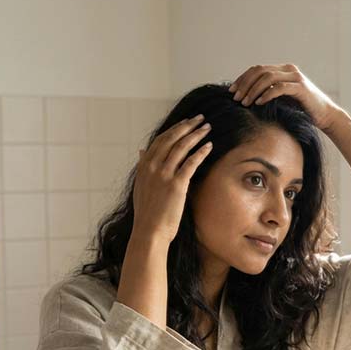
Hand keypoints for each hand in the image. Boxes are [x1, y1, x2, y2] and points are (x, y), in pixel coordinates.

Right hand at [131, 115, 212, 243]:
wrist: (150, 231)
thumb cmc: (148, 212)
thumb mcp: (141, 186)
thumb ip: (143, 167)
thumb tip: (142, 151)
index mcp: (144, 166)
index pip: (161, 140)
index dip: (175, 129)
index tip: (186, 122)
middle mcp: (152, 166)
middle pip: (172, 138)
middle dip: (187, 126)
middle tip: (200, 119)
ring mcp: (164, 174)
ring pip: (182, 147)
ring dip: (196, 135)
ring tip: (207, 128)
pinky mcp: (176, 184)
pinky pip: (191, 162)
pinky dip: (201, 152)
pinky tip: (209, 146)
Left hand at [228, 64, 342, 130]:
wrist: (325, 116)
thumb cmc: (302, 111)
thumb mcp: (281, 100)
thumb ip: (267, 94)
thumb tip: (244, 98)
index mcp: (283, 70)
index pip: (257, 69)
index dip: (242, 79)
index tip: (231, 92)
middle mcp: (289, 70)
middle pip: (259, 71)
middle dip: (245, 84)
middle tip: (236, 98)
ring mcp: (296, 77)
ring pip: (267, 77)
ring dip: (253, 90)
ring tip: (245, 102)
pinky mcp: (301, 88)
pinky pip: (279, 88)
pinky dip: (267, 94)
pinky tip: (258, 103)